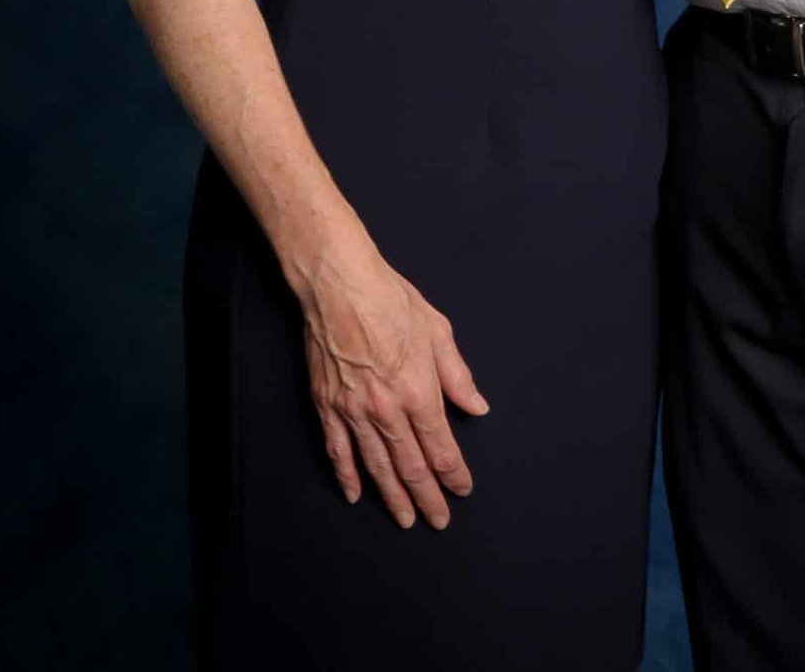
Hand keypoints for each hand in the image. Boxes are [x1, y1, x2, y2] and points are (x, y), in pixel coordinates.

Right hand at [297, 251, 488, 527]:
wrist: (339, 285)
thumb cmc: (392, 301)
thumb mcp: (438, 331)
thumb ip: (458, 376)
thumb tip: (477, 409)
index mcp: (419, 391)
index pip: (440, 448)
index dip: (453, 474)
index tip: (462, 490)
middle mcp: (387, 410)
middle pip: (410, 466)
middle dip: (427, 497)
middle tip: (438, 521)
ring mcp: (354, 412)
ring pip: (376, 466)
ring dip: (392, 496)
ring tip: (405, 519)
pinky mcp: (327, 406)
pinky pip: (338, 451)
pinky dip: (347, 476)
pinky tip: (355, 494)